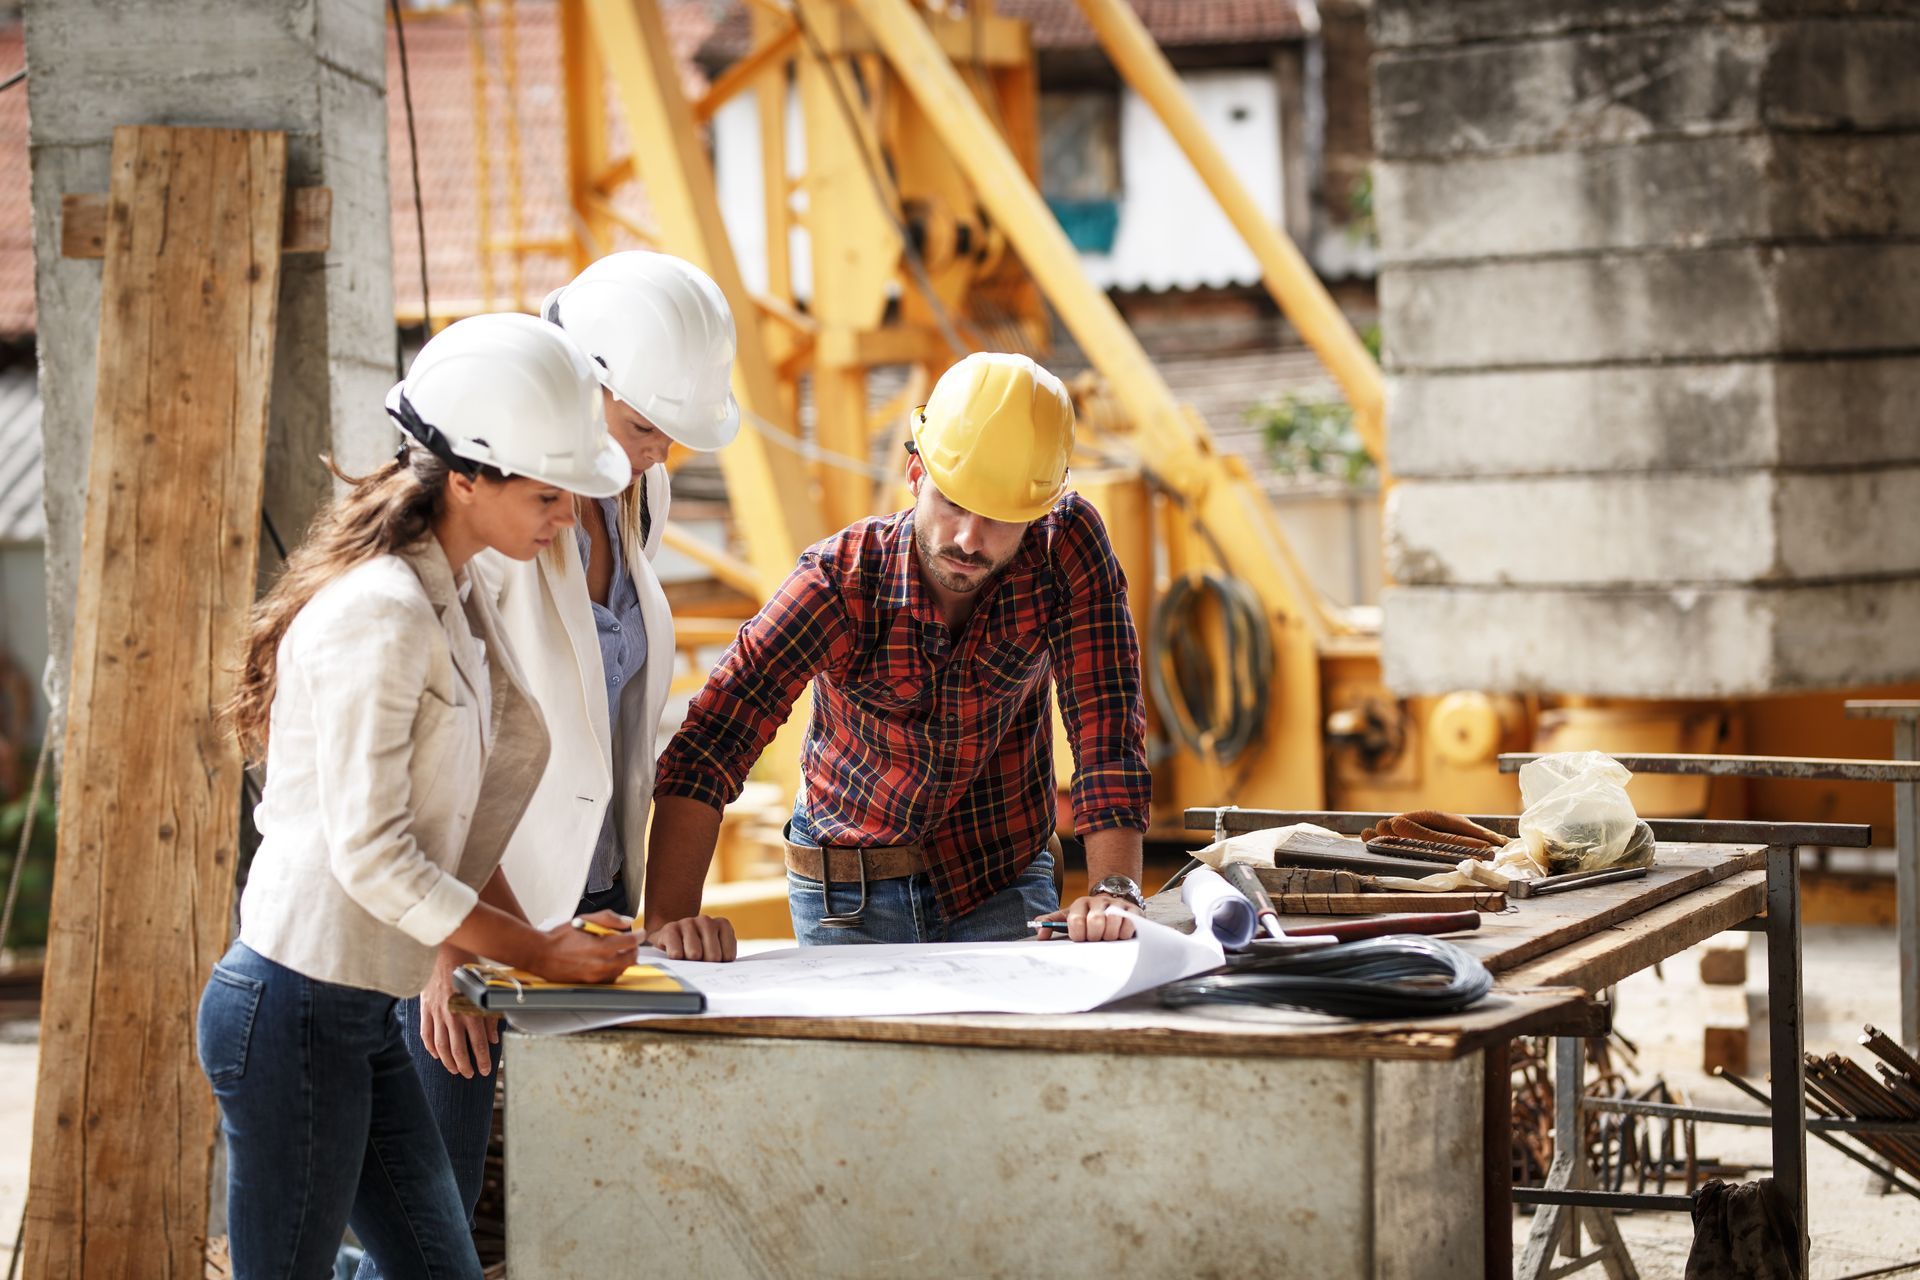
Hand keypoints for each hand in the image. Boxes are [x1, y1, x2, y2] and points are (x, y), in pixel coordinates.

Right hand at [420, 944, 496, 1078]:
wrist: (444, 951)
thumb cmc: (468, 967)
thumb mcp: (485, 990)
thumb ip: (489, 1016)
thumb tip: (493, 1040)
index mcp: (470, 1010)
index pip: (478, 1043)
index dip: (482, 1060)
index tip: (485, 1071)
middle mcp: (453, 1014)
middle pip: (458, 1049)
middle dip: (465, 1065)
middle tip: (469, 1075)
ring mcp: (437, 1013)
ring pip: (441, 1046)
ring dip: (448, 1061)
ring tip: (454, 1070)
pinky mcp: (425, 1009)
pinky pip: (426, 1033)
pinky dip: (430, 1047)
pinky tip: (436, 1055)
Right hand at [528, 912, 642, 982]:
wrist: (541, 955)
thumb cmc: (561, 936)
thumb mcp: (584, 919)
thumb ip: (608, 918)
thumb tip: (627, 922)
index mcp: (601, 947)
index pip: (630, 942)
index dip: (638, 936)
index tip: (640, 933)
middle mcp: (601, 964)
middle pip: (631, 959)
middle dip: (634, 949)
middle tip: (630, 942)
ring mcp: (596, 976)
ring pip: (622, 970)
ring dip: (624, 960)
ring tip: (618, 951)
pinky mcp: (591, 983)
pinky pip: (610, 978)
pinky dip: (614, 969)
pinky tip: (607, 961)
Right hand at [647, 914, 736, 961]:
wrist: (672, 940)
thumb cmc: (698, 949)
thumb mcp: (715, 952)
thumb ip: (723, 959)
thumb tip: (718, 970)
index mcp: (723, 925)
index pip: (728, 956)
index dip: (720, 965)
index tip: (714, 962)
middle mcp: (706, 921)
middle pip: (713, 956)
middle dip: (705, 965)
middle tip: (699, 963)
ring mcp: (687, 923)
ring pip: (695, 954)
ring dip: (690, 963)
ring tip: (687, 959)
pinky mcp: (670, 929)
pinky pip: (676, 952)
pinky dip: (676, 959)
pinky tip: (676, 956)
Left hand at [1034, 893, 1137, 942]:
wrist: (1112, 902)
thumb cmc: (1087, 917)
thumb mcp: (1069, 917)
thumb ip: (1052, 924)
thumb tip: (1039, 934)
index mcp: (1081, 904)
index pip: (1076, 921)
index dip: (1078, 935)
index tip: (1080, 940)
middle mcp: (1099, 902)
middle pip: (1096, 922)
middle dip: (1095, 937)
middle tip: (1095, 940)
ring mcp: (1117, 905)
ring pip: (1114, 923)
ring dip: (1110, 936)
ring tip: (1107, 939)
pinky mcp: (1133, 911)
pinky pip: (1130, 924)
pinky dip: (1125, 934)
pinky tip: (1121, 936)